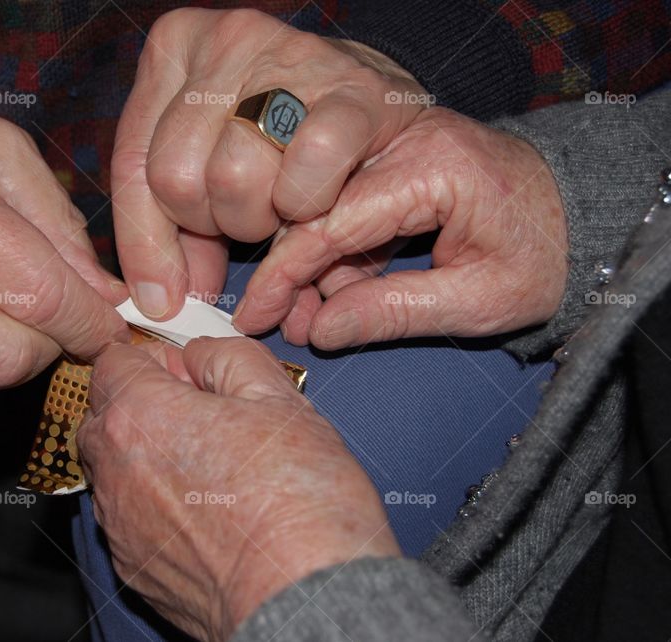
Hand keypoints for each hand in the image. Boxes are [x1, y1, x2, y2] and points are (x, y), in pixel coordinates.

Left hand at [77, 337, 399, 641]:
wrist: (303, 598)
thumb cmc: (299, 501)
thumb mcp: (277, 397)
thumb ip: (226, 357)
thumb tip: (200, 356)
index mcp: (141, 415)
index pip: (111, 361)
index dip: (150, 358)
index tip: (183, 369)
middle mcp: (116, 468)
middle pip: (102, 414)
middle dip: (138, 404)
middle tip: (197, 412)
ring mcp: (120, 523)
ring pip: (113, 468)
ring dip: (143, 456)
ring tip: (206, 466)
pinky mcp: (133, 566)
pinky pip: (128, 516)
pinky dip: (152, 505)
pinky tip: (204, 511)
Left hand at [111, 7, 427, 319]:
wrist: (378, 103)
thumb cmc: (281, 140)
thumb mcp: (208, 168)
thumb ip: (174, 228)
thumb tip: (162, 301)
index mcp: (177, 49)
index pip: (132, 166)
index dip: (147, 245)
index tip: (164, 297)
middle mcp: (228, 39)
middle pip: (175, 177)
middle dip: (209, 225)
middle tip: (243, 223)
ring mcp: (293, 56)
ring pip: (232, 177)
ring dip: (259, 220)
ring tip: (281, 206)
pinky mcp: (357, 89)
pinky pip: (308, 166)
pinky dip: (307, 202)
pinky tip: (315, 200)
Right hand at [233, 107, 568, 347]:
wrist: (584, 215)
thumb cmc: (545, 255)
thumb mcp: (478, 300)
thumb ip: (394, 311)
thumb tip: (321, 330)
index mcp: (432, 167)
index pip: (332, 221)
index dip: (284, 273)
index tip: (253, 315)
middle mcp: (406, 142)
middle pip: (317, 209)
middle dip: (295, 274)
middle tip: (288, 327)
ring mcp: (399, 146)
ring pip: (325, 209)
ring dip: (317, 269)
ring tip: (316, 322)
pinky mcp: (397, 162)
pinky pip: (348, 207)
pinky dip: (341, 254)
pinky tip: (340, 294)